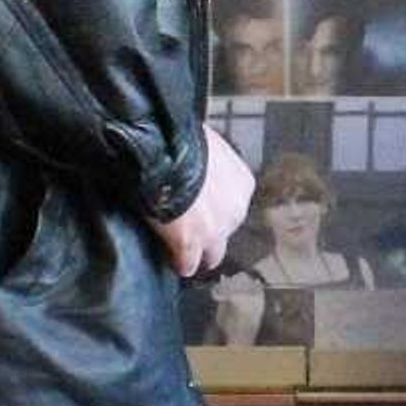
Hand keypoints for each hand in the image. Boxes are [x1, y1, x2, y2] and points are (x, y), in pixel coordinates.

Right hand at [147, 124, 255, 279]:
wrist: (163, 151)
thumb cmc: (181, 140)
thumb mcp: (205, 145)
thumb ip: (208, 163)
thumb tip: (196, 164)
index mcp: (242, 184)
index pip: (232, 207)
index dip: (214, 210)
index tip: (201, 209)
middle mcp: (235, 210)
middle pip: (225, 232)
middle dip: (210, 233)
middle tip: (189, 228)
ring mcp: (216, 232)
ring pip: (211, 255)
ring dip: (197, 253)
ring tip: (180, 250)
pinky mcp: (191, 246)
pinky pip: (187, 265)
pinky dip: (178, 264)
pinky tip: (170, 260)